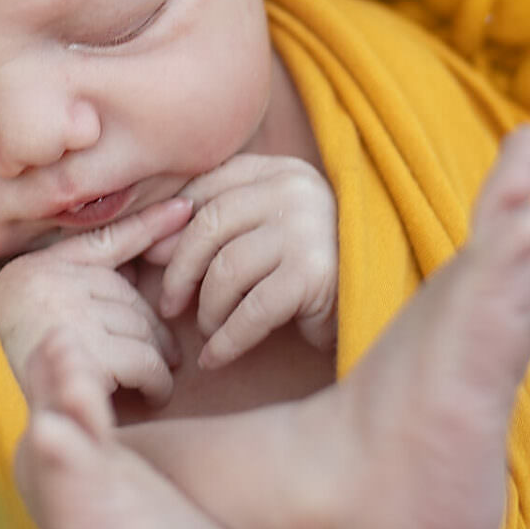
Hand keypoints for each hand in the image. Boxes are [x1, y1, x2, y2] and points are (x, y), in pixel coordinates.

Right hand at [0, 197, 191, 406]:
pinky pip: (144, 361)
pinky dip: (157, 382)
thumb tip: (131, 277)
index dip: (148, 224)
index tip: (184, 209)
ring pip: (142, 328)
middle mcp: (53, 282)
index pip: (105, 239)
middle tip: (168, 354)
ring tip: (158, 380)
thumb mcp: (24, 313)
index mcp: (38, 267)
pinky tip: (154, 395)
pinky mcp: (86, 354)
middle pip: (130, 296)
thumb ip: (70, 288)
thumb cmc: (4, 371)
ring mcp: (69, 314)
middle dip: (154, 328)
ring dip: (157, 359)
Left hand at [141, 154, 337, 369]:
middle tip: (169, 304)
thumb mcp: (269, 231)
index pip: (207, 186)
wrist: (376, 303)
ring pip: (225, 270)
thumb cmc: (312, 269)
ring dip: (207, 310)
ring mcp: (306, 229)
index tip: (153, 258)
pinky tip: (215, 357)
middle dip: (179, 271)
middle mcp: (294, 190)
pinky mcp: (314, 274)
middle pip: (208, 225)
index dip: (173, 225)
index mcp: (279, 170)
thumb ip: (223, 221)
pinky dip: (226, 340)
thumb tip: (153, 243)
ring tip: (207, 329)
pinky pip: (251, 311)